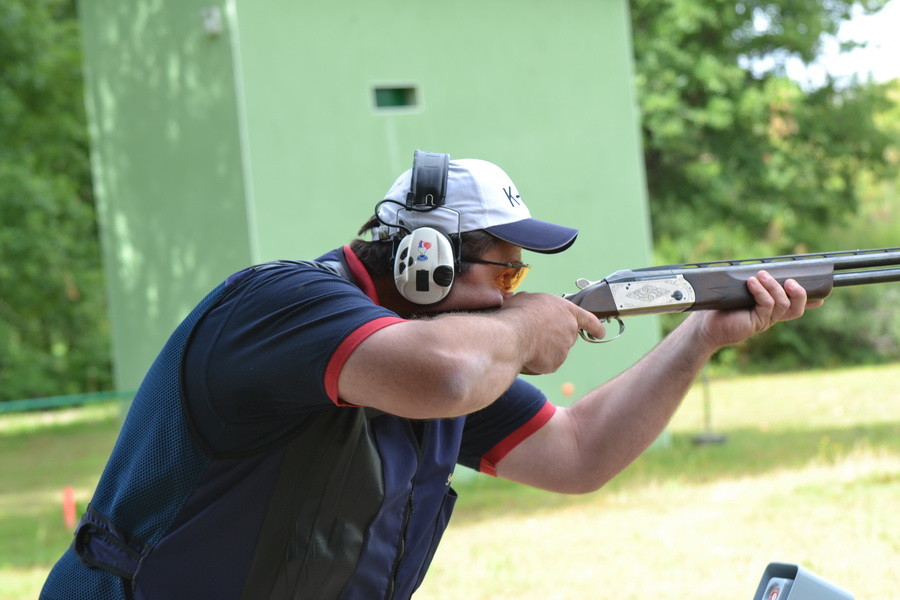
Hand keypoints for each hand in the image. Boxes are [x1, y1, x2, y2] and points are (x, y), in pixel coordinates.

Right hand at [502, 292, 605, 373]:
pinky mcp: (556, 363)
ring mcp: (564, 348)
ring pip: (555, 350)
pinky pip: (547, 362)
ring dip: (544, 348)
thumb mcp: (528, 299)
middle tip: (536, 334)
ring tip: (526, 341)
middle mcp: (570, 329)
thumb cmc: (519, 314)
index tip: (601, 333)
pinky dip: (538, 360)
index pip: (588, 319)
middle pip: (567, 336)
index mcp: (567, 310)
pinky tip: (527, 352)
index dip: (595, 327)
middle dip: (555, 337)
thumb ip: (537, 305)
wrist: (513, 335)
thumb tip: (529, 306)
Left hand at [694, 270, 823, 348]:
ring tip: (761, 275)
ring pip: (783, 304)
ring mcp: (765, 321)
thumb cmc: (721, 306)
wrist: (705, 324)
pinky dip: (761, 292)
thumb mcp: (740, 291)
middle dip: (800, 293)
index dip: (810, 302)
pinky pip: (766, 305)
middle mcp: (771, 316)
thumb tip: (759, 268)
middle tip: (790, 280)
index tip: (823, 298)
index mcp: (770, 309)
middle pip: (797, 308)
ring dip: (774, 286)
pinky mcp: (756, 322)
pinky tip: (752, 283)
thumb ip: (754, 283)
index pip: (794, 306)